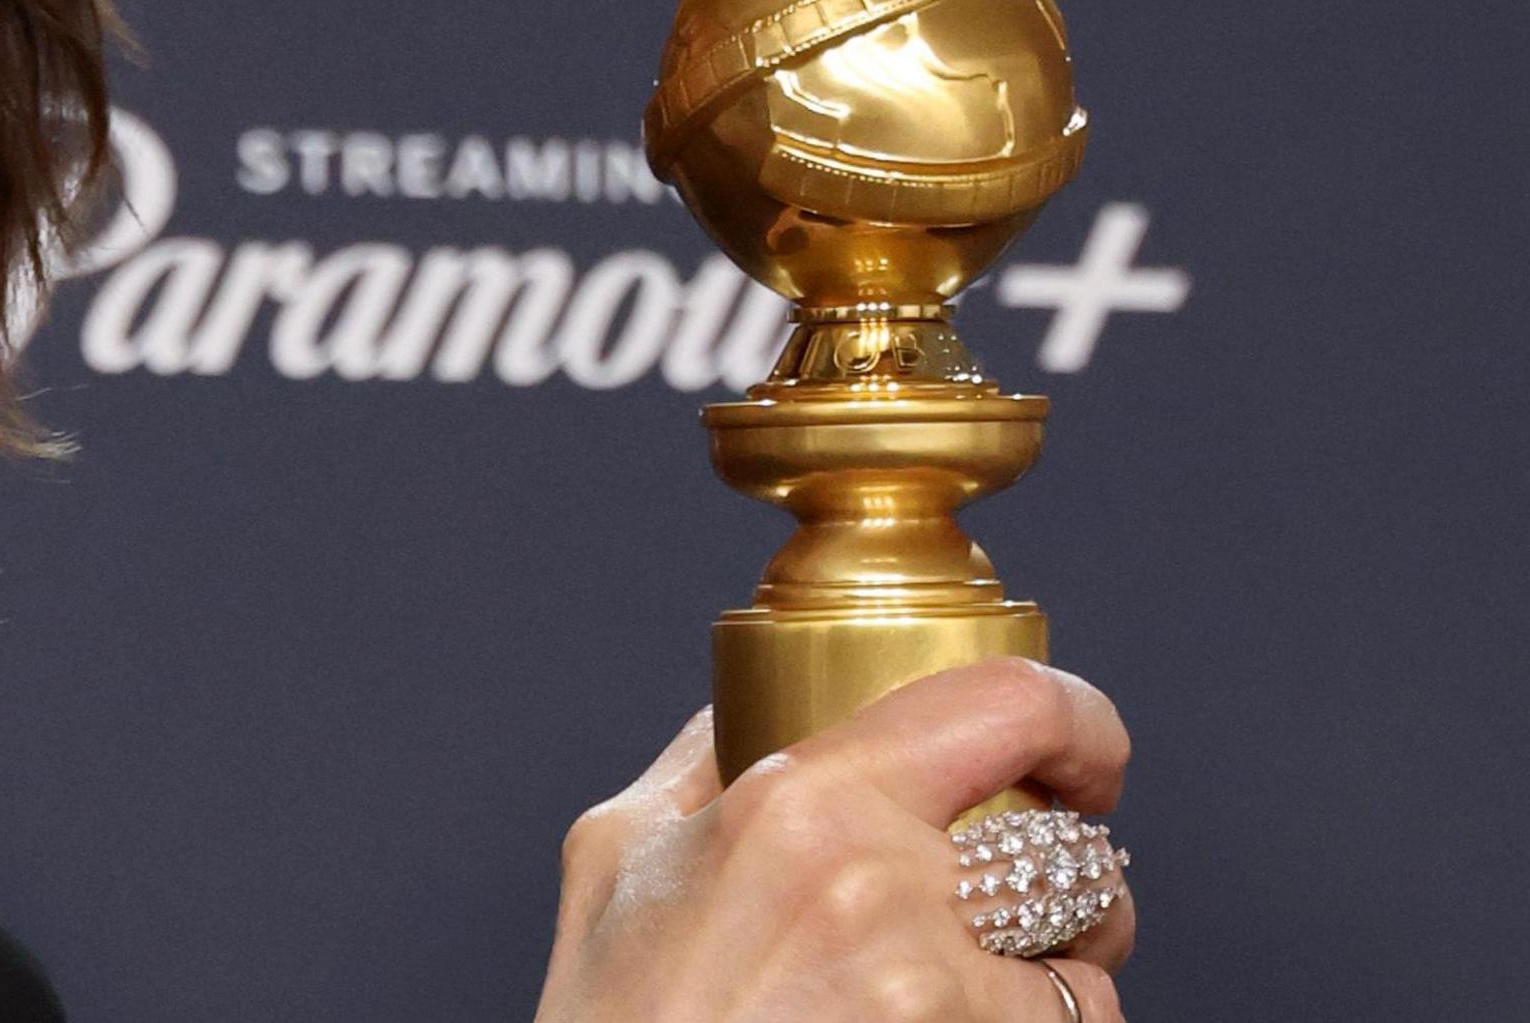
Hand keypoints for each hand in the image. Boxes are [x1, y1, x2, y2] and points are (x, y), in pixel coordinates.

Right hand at [534, 659, 1136, 1021]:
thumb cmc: (613, 1016)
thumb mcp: (615, 854)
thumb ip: (701, 764)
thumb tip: (752, 710)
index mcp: (801, 801)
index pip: (1006, 707)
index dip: (1079, 723)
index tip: (1083, 758)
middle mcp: (879, 885)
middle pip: (1071, 854)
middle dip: (1073, 878)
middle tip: (1027, 901)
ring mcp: (928, 992)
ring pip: (1086, 965)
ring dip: (1062, 970)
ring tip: (992, 984)